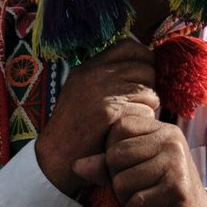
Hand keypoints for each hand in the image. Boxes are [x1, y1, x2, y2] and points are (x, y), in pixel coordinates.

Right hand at [35, 40, 158, 195]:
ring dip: (149, 108)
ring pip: (150, 92)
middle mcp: (94, 75)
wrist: (55, 158)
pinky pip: (146, 112)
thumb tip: (144, 64)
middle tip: (142, 106)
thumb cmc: (74, 129)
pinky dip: (143, 125)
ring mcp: (102, 93)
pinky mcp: (111, 113)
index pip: (128, 47)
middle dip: (151, 88)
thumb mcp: (82, 92)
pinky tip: (129, 133)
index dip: (146, 58)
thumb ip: (106, 77)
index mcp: (87, 68)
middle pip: (145, 69)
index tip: (149, 74)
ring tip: (133, 121)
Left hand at [76, 114, 206, 206]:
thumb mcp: (132, 168)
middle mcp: (170, 139)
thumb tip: (76, 165)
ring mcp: (175, 162)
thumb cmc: (159, 186)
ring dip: (127, 198)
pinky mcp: (177, 188)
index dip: (112, 151)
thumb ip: (105, 164)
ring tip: (145, 197)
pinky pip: (135, 202)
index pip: (118, 127)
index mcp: (160, 128)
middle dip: (117, 179)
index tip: (128, 165)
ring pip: (122, 182)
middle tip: (137, 186)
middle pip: (115, 156)